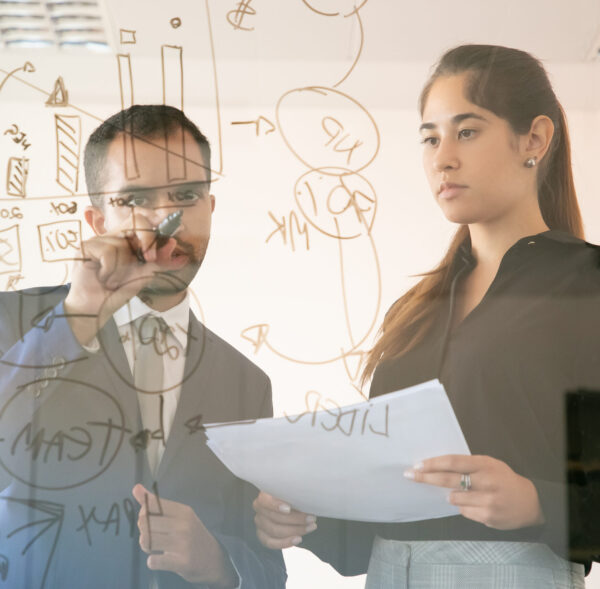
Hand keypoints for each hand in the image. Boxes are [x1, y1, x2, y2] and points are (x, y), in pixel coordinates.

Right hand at [65, 211, 175, 344]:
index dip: (155, 227)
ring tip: (112, 280)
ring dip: (121, 269)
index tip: (169, 240)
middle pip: (136, 221)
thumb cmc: (117, 292)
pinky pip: (108, 252)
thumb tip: (183, 257)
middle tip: (149, 259)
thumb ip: (160, 263)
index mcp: (126, 240)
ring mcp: (97, 240)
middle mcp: (112, 236)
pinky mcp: (84, 247)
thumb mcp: (143, 275)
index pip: (143, 221)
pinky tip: (101, 278)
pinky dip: (110, 270)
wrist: (96, 309)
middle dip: (147, 239)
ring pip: (121, 244)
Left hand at [132, 484, 237, 587]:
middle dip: (143, 531)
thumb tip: (136, 488)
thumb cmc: (191, 535)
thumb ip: (155, 503)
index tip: (151, 519)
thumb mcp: (179, 516)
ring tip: (155, 547)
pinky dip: (152, 561)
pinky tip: (160, 559)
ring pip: (146, 540)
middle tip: (152, 536)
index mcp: (183, 511)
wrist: (213, 559)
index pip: (151, 504)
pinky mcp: (182, 562)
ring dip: (146, 546)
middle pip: (144, 522)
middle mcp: (184, 524)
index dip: (144, 513)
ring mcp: (184, 544)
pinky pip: (153, 561)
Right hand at [253, 491, 317, 548]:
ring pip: (275, 531)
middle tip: (311, 518)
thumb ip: (293, 495)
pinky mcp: (263, 536)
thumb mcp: (291, 492)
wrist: (290, 506)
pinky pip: (271, 543)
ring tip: (310, 527)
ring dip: (295, 530)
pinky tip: (298, 539)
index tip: (288, 508)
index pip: (264, 501)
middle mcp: (259, 509)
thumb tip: (304, 500)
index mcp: (264, 496)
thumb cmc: (291, 496)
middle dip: (295, 519)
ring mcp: (260, 524)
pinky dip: (286, 542)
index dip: (275, 506)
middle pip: (274, 517)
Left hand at [404, 454, 544, 529]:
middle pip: (449, 480)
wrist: (531, 502)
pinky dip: (464, 507)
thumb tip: (438, 467)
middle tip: (410, 475)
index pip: (453, 462)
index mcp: (484, 465)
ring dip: (452, 495)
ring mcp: (487, 501)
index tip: (417, 464)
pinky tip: (476, 504)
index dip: (433, 464)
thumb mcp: (489, 464)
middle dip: (426, 478)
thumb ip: (468, 465)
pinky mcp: (488, 517)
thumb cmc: (504, 479)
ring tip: (465, 492)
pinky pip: (464, 512)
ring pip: (454, 498)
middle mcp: (486, 482)